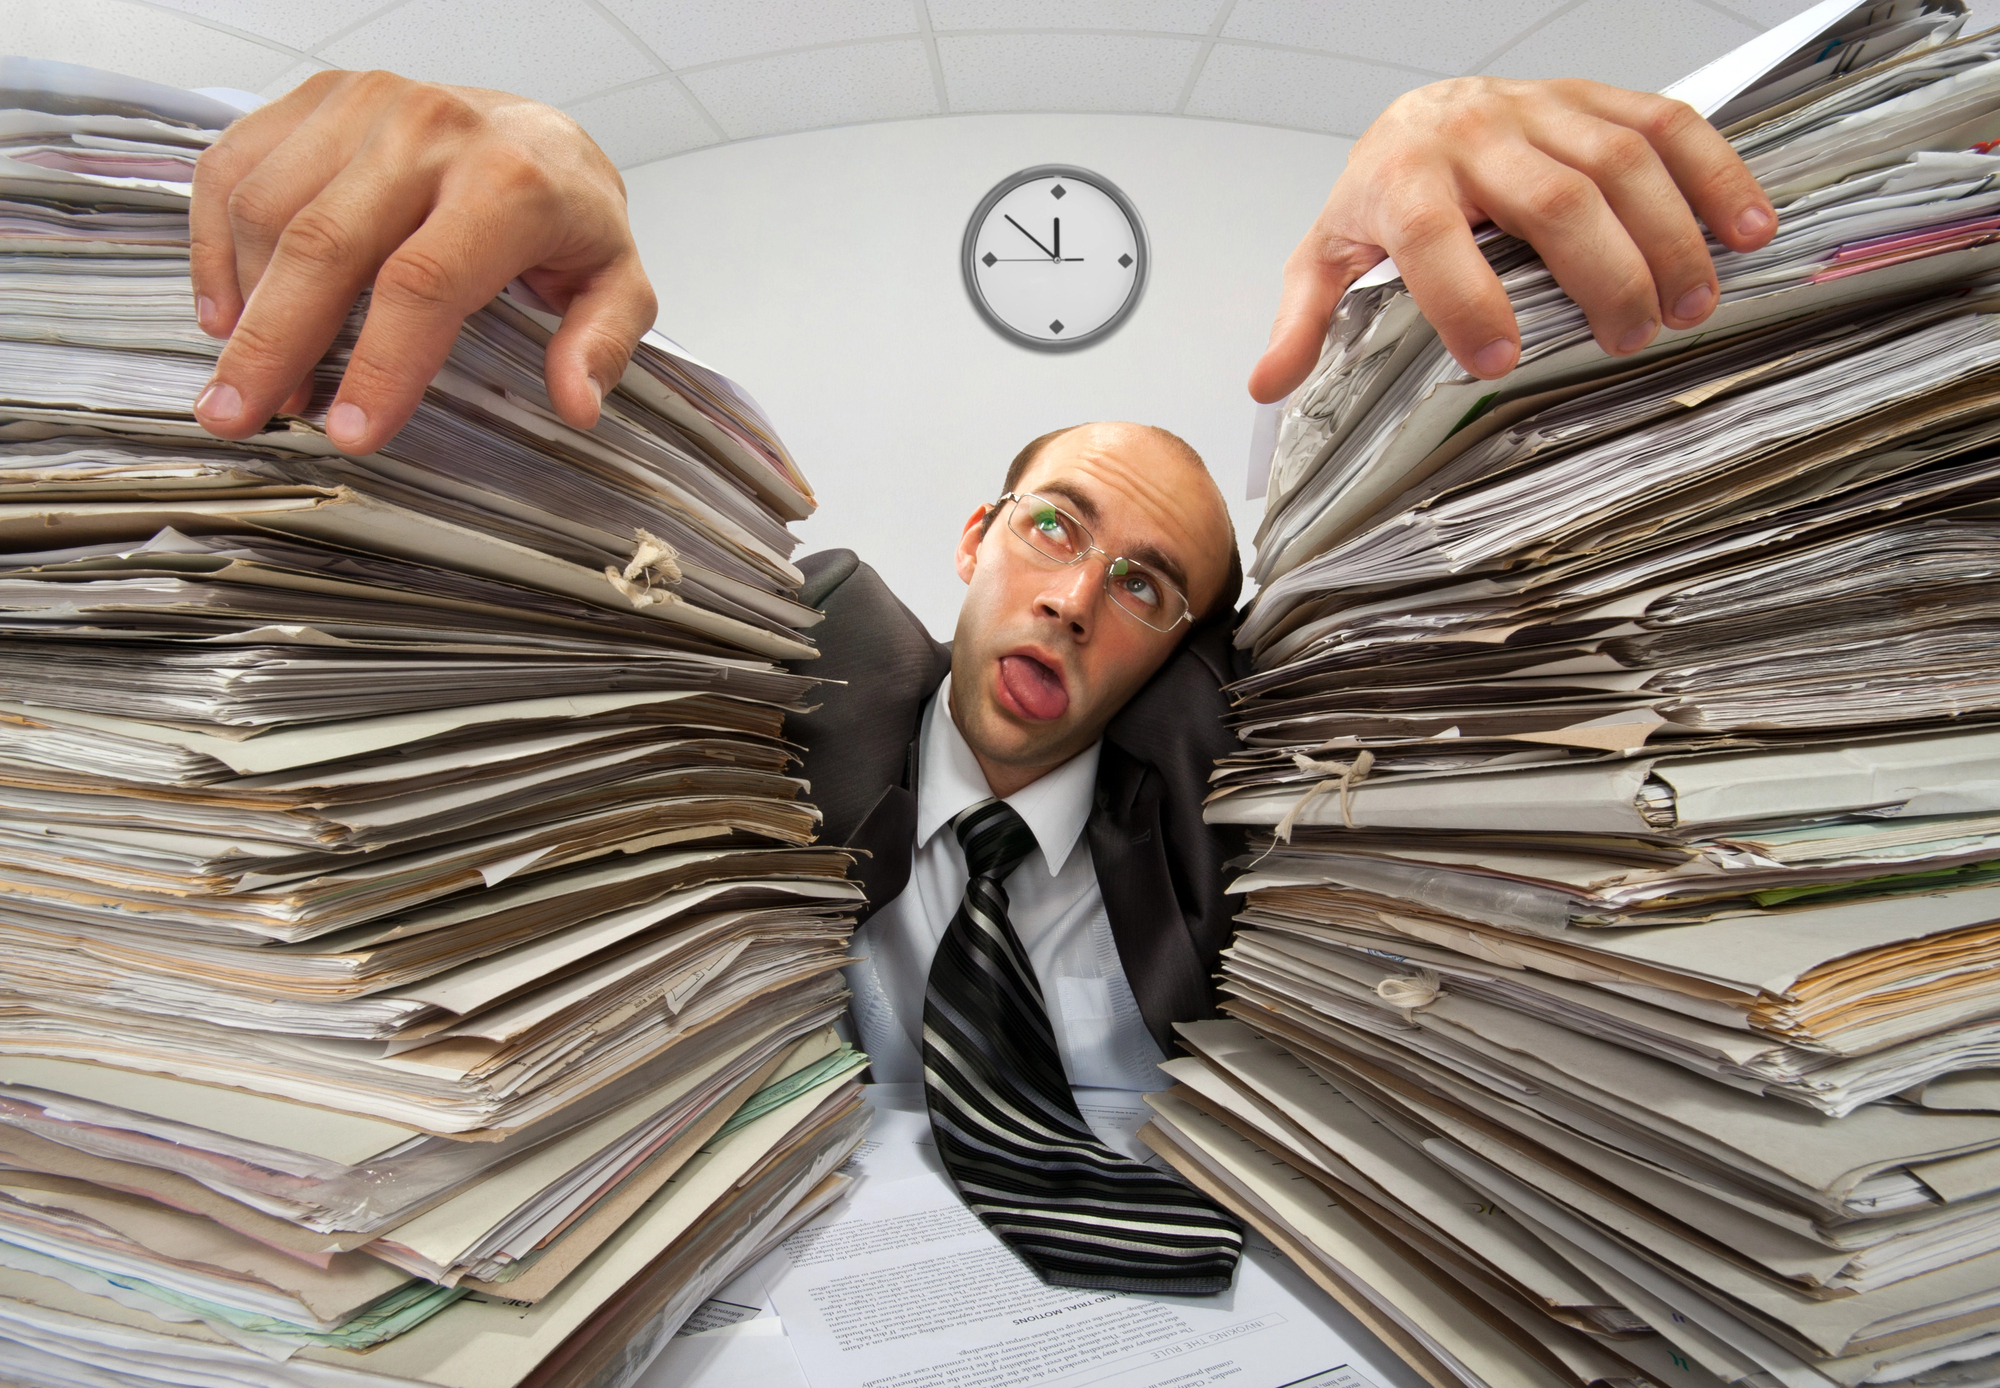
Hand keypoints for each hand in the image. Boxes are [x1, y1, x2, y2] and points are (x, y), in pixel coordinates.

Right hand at [189, 70, 657, 452]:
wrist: (538, 129)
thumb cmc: (566, 214)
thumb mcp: (614, 282)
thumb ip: (601, 343)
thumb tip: (577, 404)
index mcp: (508, 182)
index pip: (422, 285)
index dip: (379, 366)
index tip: (348, 433)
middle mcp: (429, 131)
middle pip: (324, 248)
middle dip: (273, 345)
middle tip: (237, 417)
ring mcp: (364, 106)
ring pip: (267, 211)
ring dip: (244, 306)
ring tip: (246, 380)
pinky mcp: (315, 99)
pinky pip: (234, 169)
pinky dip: (215, 245)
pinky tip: (227, 310)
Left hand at [1248, 77, 1777, 401]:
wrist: (1417, 111)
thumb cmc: (1385, 193)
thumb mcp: (1334, 255)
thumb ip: (1306, 321)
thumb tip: (1269, 385)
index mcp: (1405, 179)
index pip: (1434, 237)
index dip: (1467, 299)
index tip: (1499, 361)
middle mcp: (1476, 136)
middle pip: (1555, 200)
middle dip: (1600, 274)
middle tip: (1631, 338)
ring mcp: (1544, 110)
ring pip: (1621, 163)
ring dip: (1667, 235)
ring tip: (1691, 305)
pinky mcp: (1597, 99)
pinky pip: (1669, 126)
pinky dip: (1717, 175)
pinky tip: (1747, 230)